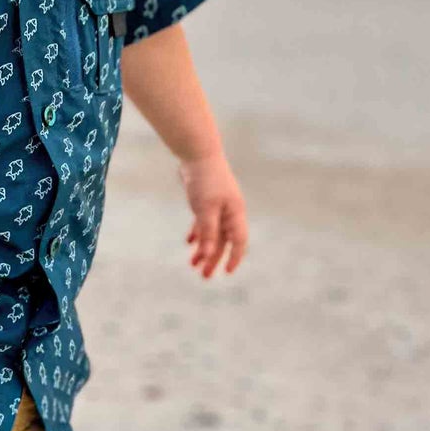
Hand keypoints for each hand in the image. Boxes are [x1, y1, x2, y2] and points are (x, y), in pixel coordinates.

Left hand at [179, 153, 248, 277]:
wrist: (197, 154)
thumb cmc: (205, 180)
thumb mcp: (206, 209)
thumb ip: (208, 232)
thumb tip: (209, 254)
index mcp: (235, 213)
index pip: (239, 241)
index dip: (235, 257)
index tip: (227, 272)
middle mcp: (229, 212)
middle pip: (223, 241)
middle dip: (214, 259)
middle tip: (204, 276)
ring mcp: (218, 207)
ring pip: (212, 234)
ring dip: (204, 249)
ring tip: (193, 264)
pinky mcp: (206, 202)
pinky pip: (204, 223)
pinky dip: (198, 233)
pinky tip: (189, 243)